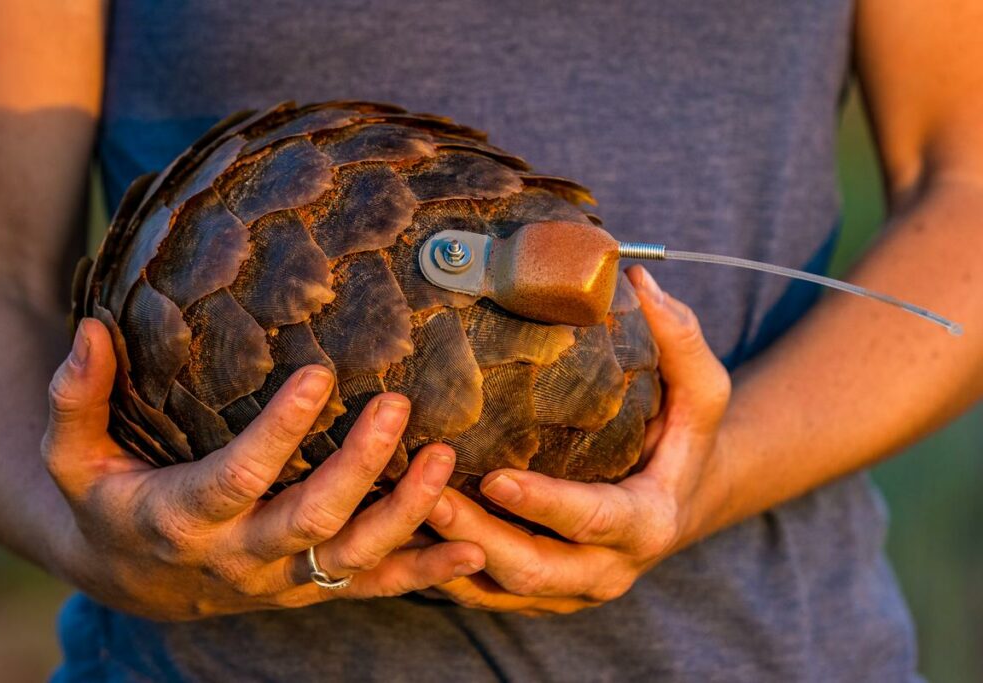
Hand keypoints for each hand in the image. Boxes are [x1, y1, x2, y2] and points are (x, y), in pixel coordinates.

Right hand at [41, 319, 484, 620]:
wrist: (136, 579)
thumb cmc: (109, 502)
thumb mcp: (74, 456)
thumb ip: (76, 398)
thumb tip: (88, 332)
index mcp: (182, 517)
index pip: (238, 476)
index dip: (279, 432)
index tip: (317, 374)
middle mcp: (238, 557)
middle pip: (309, 518)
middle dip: (358, 467)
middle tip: (397, 404)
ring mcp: (282, 578)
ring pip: (352, 556)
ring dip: (405, 512)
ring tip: (445, 458)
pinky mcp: (312, 587)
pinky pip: (373, 586)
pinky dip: (425, 571)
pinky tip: (473, 546)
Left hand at [423, 265, 729, 615]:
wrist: (684, 501)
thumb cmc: (685, 439)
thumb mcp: (702, 393)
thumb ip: (680, 341)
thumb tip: (641, 282)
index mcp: (646, 524)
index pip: (591, 519)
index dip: (544, 503)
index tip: (496, 478)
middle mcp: (605, 570)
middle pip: (531, 568)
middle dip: (473, 536)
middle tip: (424, 494)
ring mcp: (568, 590)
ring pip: (497, 586)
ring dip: (445, 554)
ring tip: (400, 508)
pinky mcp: (539, 594)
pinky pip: (483, 592)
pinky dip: (441, 568)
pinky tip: (401, 530)